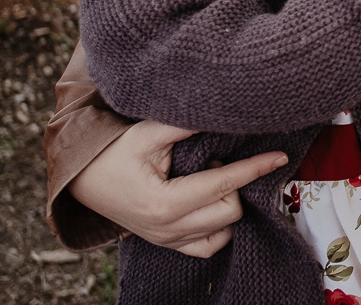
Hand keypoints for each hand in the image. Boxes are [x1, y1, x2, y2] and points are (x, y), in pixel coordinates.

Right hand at [69, 120, 287, 257]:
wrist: (81, 179)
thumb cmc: (114, 152)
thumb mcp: (148, 132)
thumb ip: (187, 125)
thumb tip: (227, 114)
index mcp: (164, 203)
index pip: (223, 185)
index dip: (254, 168)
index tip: (279, 157)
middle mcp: (168, 229)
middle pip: (230, 210)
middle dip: (232, 183)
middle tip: (210, 159)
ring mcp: (167, 241)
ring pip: (224, 230)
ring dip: (226, 203)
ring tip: (205, 178)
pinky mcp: (168, 244)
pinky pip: (209, 246)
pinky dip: (219, 226)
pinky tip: (212, 200)